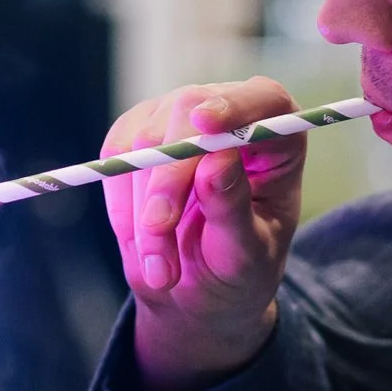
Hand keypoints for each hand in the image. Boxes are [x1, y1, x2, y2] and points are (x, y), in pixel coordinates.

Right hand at [100, 77, 307, 390]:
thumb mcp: (246, 254)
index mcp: (276, 141)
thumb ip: (233, 209)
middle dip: (169, 178)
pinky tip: (143, 243)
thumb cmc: (238, 270)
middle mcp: (228, 116)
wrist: (199, 289)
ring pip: (144, 143)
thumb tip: (217, 160)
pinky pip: (115, 159)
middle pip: (187, 113)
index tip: (206, 123)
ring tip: (162, 267)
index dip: (235, 106)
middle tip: (160, 232)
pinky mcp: (136, 133)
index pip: (264, 101)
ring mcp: (177, 118)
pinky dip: (122, 207)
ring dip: (144, 212)